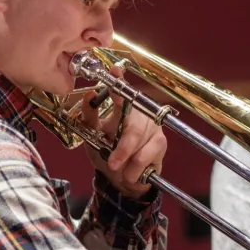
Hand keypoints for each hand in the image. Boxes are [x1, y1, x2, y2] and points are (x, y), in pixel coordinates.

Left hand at [80, 66, 166, 198]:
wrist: (122, 179)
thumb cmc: (107, 152)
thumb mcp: (92, 135)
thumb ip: (89, 117)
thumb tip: (89, 95)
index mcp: (123, 107)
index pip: (122, 90)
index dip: (119, 80)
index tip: (115, 71)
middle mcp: (140, 112)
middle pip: (133, 126)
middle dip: (122, 148)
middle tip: (112, 163)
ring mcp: (153, 126)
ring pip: (139, 144)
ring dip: (125, 161)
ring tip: (117, 169)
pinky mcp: (160, 142)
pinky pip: (145, 156)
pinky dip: (134, 169)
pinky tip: (130, 173)